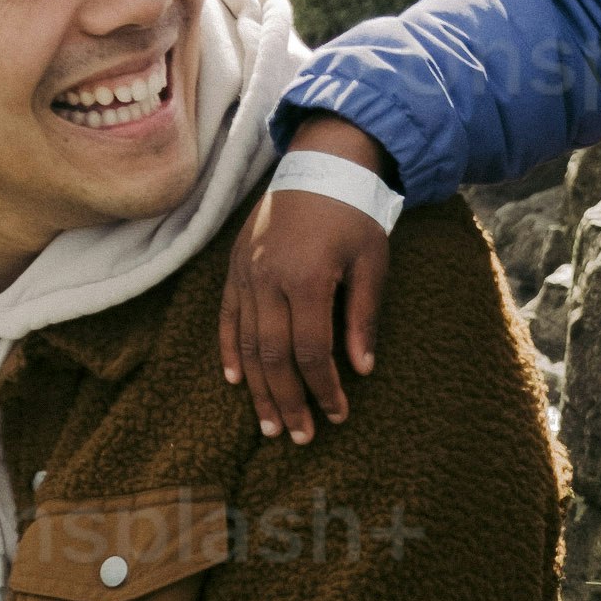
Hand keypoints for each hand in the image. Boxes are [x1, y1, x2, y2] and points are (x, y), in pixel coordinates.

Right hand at [218, 125, 395, 442]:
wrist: (321, 163)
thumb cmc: (355, 214)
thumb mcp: (372, 262)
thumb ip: (364, 317)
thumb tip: (363, 370)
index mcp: (307, 279)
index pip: (313, 352)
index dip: (325, 389)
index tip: (338, 415)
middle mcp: (269, 279)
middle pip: (274, 357)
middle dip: (288, 401)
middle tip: (300, 437)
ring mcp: (246, 274)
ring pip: (247, 345)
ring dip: (258, 389)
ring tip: (270, 425)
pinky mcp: (234, 269)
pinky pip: (227, 319)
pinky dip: (230, 351)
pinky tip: (235, 381)